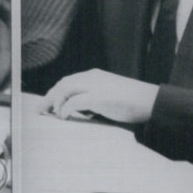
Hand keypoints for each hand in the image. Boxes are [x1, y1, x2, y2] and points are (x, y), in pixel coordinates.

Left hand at [39, 69, 158, 124]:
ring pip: (65, 89)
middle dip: (49, 97)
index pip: (67, 81)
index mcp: (94, 76)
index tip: (47, 103)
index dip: (54, 92)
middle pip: (62, 84)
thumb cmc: (132, 101)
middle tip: (40, 110)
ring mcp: (95, 86)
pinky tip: (64, 116)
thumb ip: (94, 98)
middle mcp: (92, 78)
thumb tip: (79, 109)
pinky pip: (75, 102)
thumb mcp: (109, 95)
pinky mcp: (99, 97)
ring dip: (55, 102)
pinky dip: (66, 109)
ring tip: (52, 114)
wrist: (151, 101)